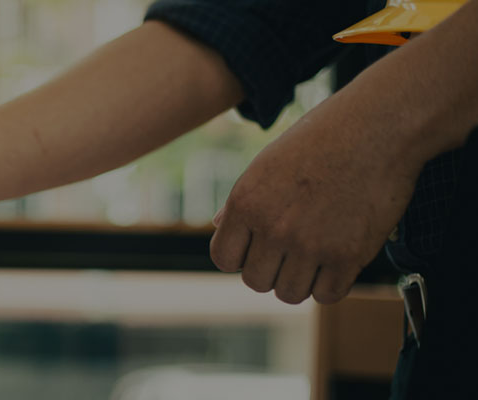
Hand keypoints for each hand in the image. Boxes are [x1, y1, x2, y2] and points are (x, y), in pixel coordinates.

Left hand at [210, 105, 421, 303]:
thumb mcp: (266, 164)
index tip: (259, 247)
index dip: (241, 257)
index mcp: (246, 202)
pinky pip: (327, 294)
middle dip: (271, 270)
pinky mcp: (348, 255)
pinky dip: (331, 284)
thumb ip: (241, 201)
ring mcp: (310, 245)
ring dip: (301, 279)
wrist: (378, 127)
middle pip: (256, 281)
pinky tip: (337, 260)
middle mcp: (272, 228)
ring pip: (289, 293)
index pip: (224, 259)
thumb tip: (218, 226)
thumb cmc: (321, 139)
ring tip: (316, 253)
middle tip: (293, 249)